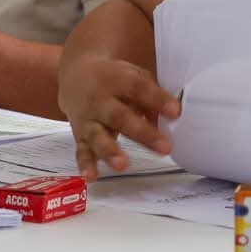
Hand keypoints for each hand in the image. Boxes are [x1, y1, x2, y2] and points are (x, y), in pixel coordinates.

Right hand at [58, 55, 179, 180]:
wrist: (75, 75)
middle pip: (120, 116)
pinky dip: (86, 164)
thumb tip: (172, 119)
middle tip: (164, 148)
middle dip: (142, 133)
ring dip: (110, 151)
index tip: (175, 111)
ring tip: (122, 165)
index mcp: (117, 80)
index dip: (157, 99)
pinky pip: (81, 150)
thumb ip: (152, 97)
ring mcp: (88, 118)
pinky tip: (92, 176)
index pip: (139, 88)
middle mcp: (100, 100)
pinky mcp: (79, 134)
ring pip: (98, 136)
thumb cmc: (113, 79)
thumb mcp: (134, 76)